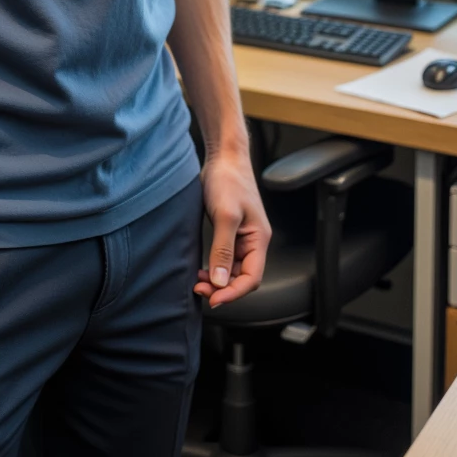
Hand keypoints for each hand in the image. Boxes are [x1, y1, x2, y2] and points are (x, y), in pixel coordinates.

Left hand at [195, 147, 270, 309]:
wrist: (223, 156)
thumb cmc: (228, 180)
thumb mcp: (225, 215)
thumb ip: (222, 249)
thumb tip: (220, 281)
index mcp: (259, 239)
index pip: (252, 278)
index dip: (234, 293)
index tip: (213, 299)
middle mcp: (253, 241)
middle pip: (242, 277)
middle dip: (223, 288)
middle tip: (199, 288)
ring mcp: (241, 237)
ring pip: (232, 270)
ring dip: (217, 279)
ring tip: (198, 280)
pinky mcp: (229, 231)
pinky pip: (224, 258)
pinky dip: (214, 267)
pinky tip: (201, 268)